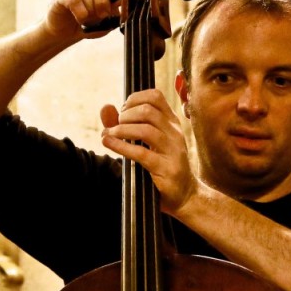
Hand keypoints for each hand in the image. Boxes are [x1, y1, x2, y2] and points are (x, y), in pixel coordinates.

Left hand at [100, 89, 196, 214]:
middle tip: (116, 126)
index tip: (122, 111)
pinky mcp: (166, 169)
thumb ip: (124, 124)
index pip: (155, 96)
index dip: (134, 99)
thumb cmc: (161, 165)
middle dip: (126, 115)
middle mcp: (174, 132)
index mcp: (171, 122)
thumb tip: (105, 107)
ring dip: (122, 130)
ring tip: (110, 134)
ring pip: (146, 130)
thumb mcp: (145, 142)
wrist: (185, 194)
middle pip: (148, 111)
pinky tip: (109, 143)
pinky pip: (142, 153)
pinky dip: (121, 146)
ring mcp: (173, 150)